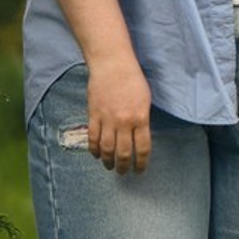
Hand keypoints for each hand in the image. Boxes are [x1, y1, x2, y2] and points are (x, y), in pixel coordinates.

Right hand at [86, 57, 153, 173]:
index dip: (142, 163)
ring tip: (110, 167)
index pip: (143, 148)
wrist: (113, 65)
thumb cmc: (133, 80)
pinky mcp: (93, 115)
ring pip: (106, 148)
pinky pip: (92, 138)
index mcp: (140, 118)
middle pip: (123, 152)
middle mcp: (123, 122)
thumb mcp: (146, 100)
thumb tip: (140, 138)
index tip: (141, 170)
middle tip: (124, 173)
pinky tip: (97, 155)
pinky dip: (94, 150)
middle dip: (124, 166)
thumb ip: (143, 120)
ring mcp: (106, 119)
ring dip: (108, 161)